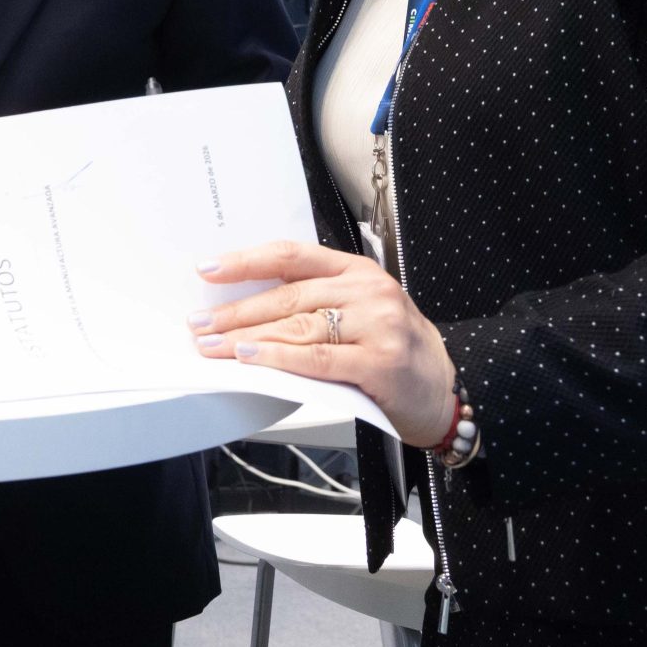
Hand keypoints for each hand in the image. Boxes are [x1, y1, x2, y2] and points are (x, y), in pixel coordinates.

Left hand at [190, 240, 457, 446]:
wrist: (447, 390)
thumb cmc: (396, 350)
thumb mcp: (361, 310)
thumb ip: (316, 302)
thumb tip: (247, 310)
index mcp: (356, 271)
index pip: (291, 256)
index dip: (246, 262)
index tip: (208, 270)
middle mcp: (367, 292)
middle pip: (287, 296)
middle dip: (235, 312)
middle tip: (199, 324)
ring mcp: (377, 325)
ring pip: (297, 327)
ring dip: (246, 338)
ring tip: (213, 346)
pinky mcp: (380, 362)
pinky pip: (319, 358)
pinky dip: (279, 358)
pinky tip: (250, 359)